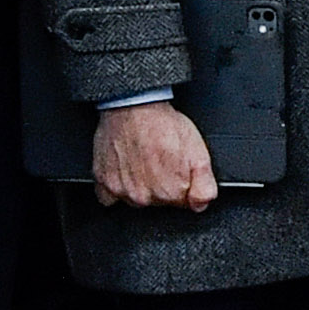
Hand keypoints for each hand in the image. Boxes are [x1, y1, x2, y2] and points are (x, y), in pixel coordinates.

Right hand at [96, 99, 218, 209]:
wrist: (133, 106)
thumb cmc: (163, 124)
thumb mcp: (199, 152)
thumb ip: (205, 186)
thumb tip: (201, 203)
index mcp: (170, 193)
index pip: (181, 202)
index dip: (182, 183)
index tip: (177, 167)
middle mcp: (144, 197)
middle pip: (158, 202)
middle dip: (162, 184)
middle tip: (160, 160)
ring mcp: (122, 191)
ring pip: (136, 199)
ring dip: (140, 185)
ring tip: (143, 160)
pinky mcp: (104, 182)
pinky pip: (109, 197)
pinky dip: (117, 186)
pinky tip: (125, 170)